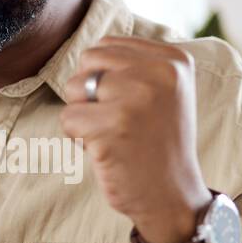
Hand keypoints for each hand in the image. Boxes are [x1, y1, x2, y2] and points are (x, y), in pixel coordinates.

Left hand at [61, 36, 210, 242]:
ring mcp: (137, 97)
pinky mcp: (115, 125)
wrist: (173, 196)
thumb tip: (89, 53)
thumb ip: (134, 65)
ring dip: (83, 116)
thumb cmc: (157, 143)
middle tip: (117, 123)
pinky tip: (106, 152)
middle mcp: (160, 72)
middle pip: (88, 62)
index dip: (103, 78)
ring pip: (74, 87)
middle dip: (89, 93)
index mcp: (173, 60)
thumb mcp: (164, 92)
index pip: (107, 46)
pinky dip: (77, 139)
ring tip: (113, 136)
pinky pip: (68, 118)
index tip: (130, 107)